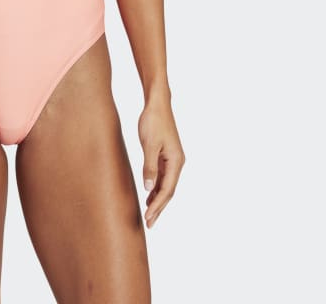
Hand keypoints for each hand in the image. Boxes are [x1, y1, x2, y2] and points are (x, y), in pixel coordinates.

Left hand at [138, 95, 184, 227]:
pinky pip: (162, 176)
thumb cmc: (153, 121)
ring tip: (148, 213)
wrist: (157, 103)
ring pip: (165, 184)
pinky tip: (149, 194)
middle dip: (159, 207)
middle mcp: (177, 162)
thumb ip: (149, 167)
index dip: (158, 205)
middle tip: (149, 223)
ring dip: (157, 199)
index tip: (149, 218)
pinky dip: (156, 187)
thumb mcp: (149, 144)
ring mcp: (172, 159)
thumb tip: (149, 188)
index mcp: (176, 161)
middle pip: (168, 190)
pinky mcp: (166, 154)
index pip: (167, 189)